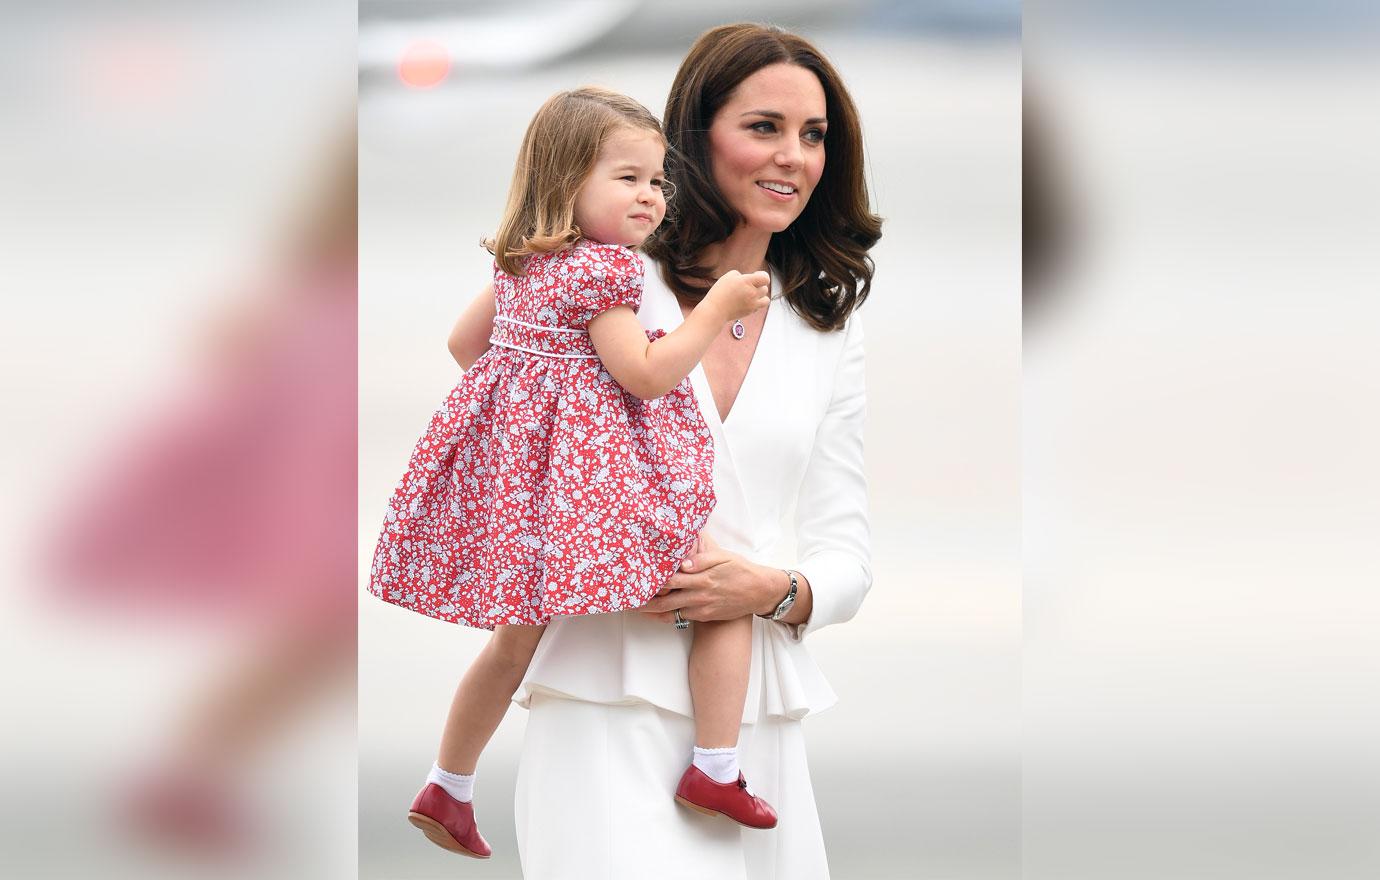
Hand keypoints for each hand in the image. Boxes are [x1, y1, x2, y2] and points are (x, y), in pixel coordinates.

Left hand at [637, 539, 772, 623]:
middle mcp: (699, 595)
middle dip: (645, 602)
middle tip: (627, 601)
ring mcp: (702, 608)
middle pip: (665, 601)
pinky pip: (681, 617)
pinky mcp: (705, 616)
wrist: (760, 592)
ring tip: (635, 608)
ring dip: (653, 611)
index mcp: (702, 578)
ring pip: (671, 612)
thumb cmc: (741, 570)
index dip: (652, 580)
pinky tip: (656, 613)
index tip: (636, 579)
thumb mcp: (724, 558)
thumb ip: (702, 559)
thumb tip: (682, 562)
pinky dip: (667, 616)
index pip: (670, 580)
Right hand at [703, 270, 770, 321]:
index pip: (765, 278)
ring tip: (752, 294)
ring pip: (766, 300)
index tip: (755, 275)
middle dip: (759, 285)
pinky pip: (759, 307)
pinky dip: (756, 304)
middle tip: (749, 285)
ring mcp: (752, 304)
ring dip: (761, 296)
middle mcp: (752, 293)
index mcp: (746, 282)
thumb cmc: (719, 292)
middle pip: (765, 288)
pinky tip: (747, 301)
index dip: (762, 275)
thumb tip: (746, 278)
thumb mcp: (728, 276)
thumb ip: (740, 275)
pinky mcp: (750, 312)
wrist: (715, 310)